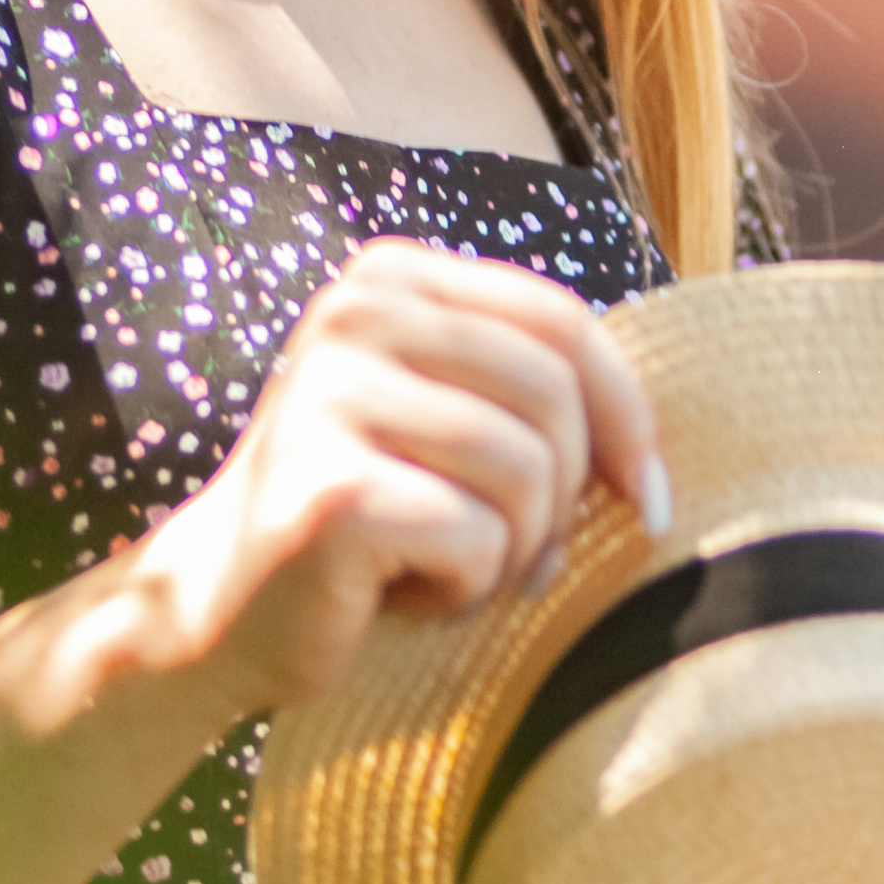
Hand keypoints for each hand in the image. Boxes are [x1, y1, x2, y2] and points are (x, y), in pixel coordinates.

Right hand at [121, 240, 664, 723]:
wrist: (221, 609)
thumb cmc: (368, 519)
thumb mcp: (451, 420)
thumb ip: (532, 387)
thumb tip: (661, 440)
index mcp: (392, 274)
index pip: (564, 323)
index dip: (630, 419)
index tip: (647, 504)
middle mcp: (355, 311)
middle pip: (556, 397)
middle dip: (561, 502)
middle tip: (506, 554)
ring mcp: (332, 393)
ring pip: (527, 474)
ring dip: (512, 553)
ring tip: (444, 568)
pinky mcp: (330, 487)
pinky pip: (477, 541)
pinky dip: (464, 591)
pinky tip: (399, 594)